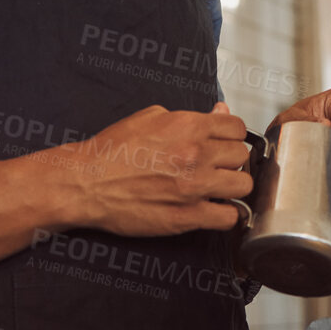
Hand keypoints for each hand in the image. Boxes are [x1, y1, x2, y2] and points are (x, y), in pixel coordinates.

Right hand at [50, 101, 251, 235]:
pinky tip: (215, 210)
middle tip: (217, 168)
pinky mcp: (188, 216)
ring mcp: (194, 187)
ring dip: (233, 187)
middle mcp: (196, 154)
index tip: (225, 144)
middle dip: (231, 161)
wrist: (87, 182)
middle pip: (242, 156)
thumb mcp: (149, 118)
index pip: (237, 128)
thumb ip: (189, 117)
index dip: (232, 137)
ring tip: (219, 190)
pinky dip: (226, 215)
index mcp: (188, 126)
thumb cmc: (112, 151)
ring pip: (243, 185)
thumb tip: (218, 112)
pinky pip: (229, 217)